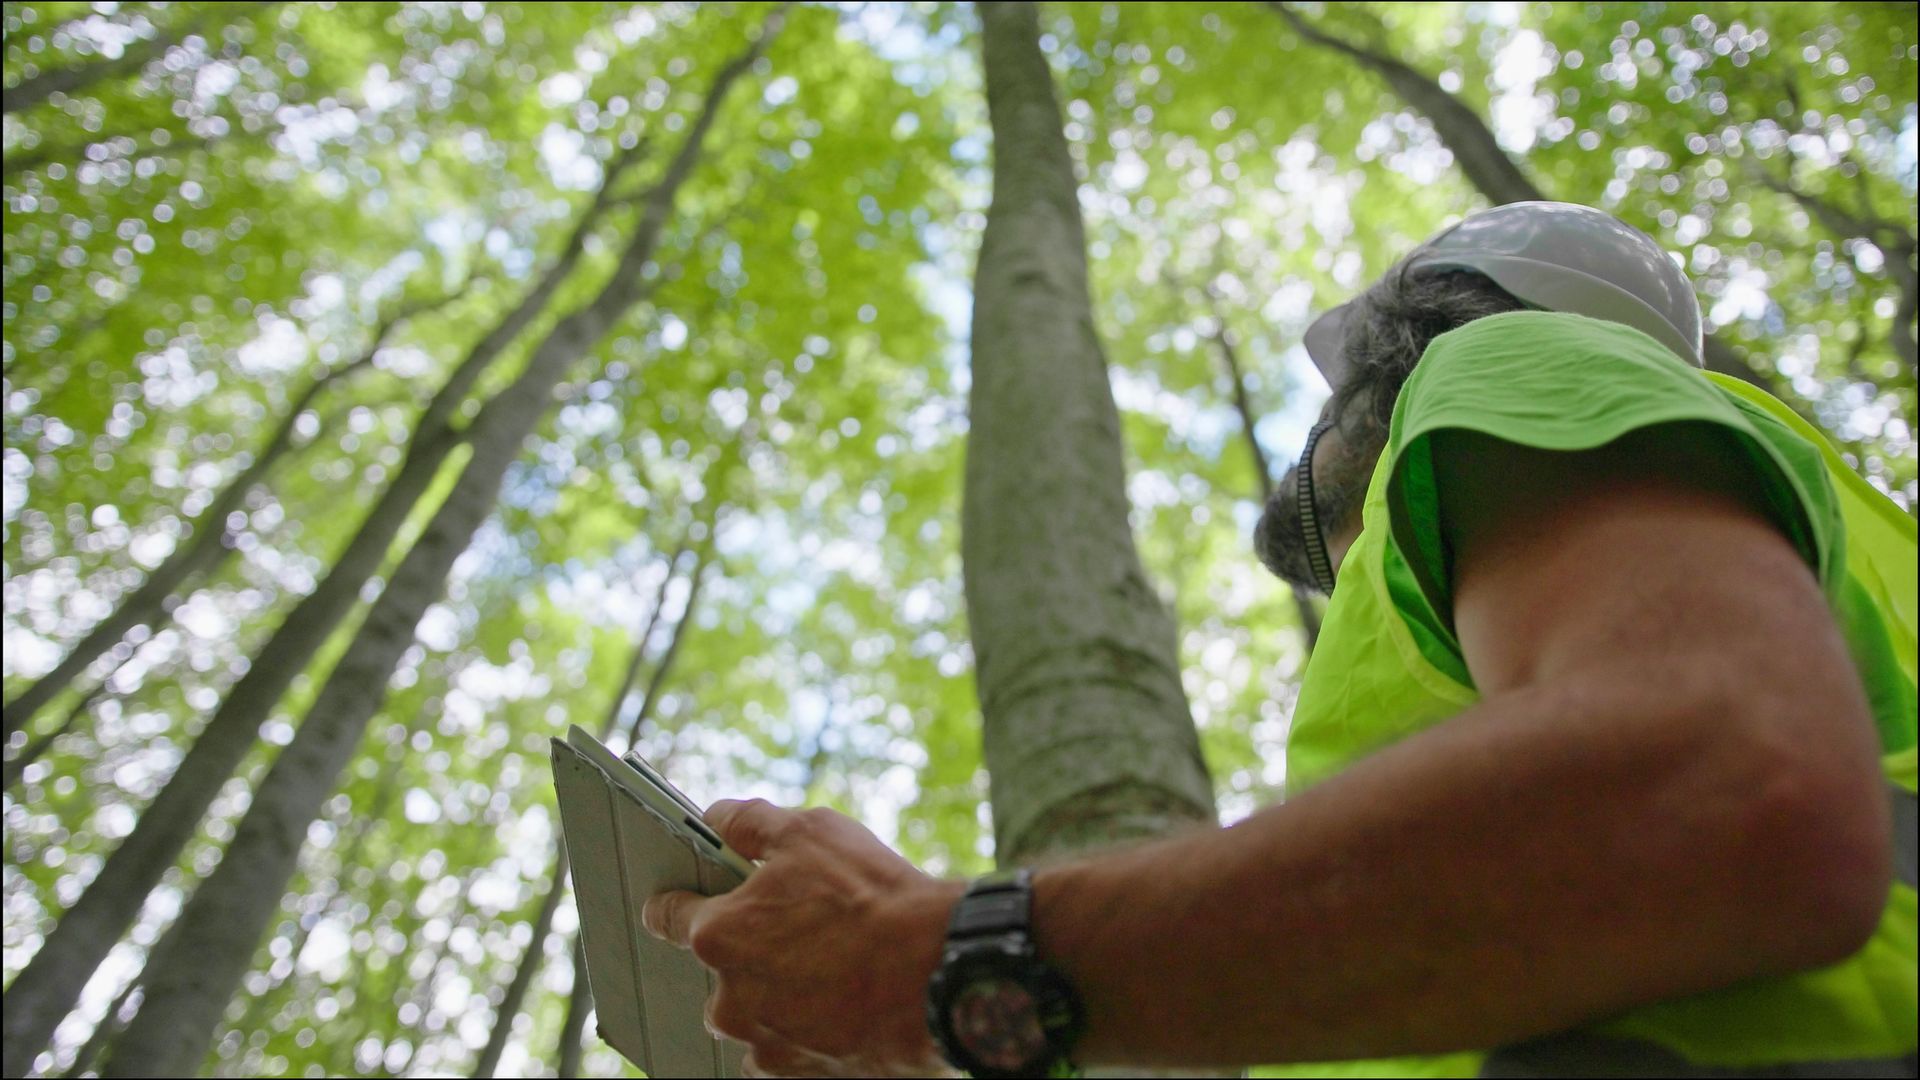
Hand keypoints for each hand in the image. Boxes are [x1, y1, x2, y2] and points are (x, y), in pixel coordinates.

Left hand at [641, 799, 965, 1077]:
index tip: (683, 898)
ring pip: (752, 1015)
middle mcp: (730, 998)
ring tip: (829, 967)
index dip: (676, 900)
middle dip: (749, 950)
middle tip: (799, 928)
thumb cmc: (873, 898)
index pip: (667, 916)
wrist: (938, 969)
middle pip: (719, 971)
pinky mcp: (800, 1074)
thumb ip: (748, 823)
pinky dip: (806, 1031)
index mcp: (719, 935)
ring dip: (777, 995)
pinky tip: (840, 1002)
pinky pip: (786, 1050)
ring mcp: (764, 1042)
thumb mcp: (809, 832)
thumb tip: (717, 819)